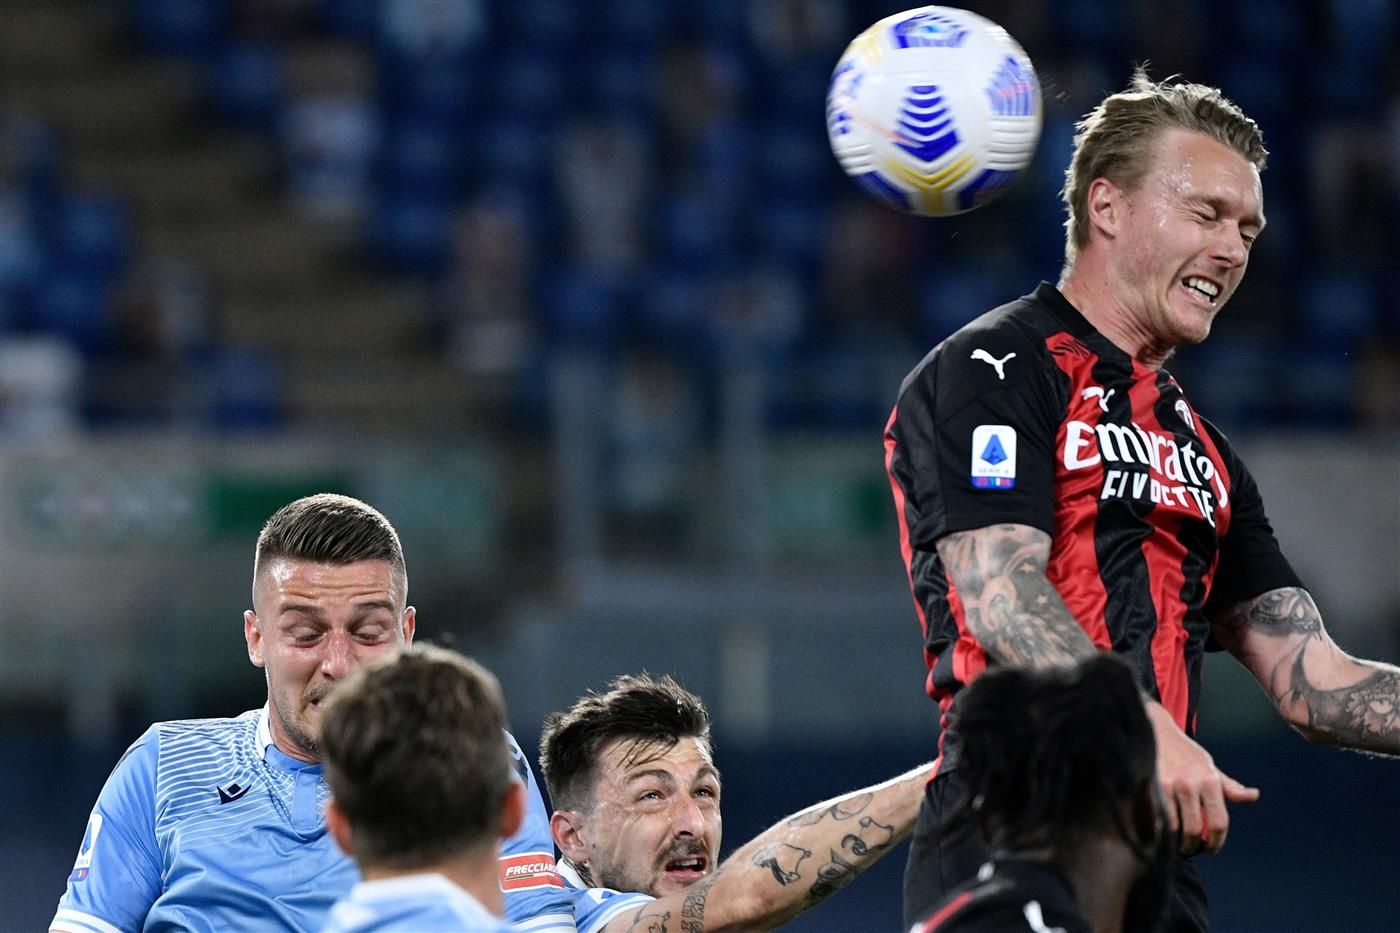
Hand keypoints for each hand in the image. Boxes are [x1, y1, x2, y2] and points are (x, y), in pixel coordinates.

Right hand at [1144, 700, 1259, 854]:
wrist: (1154, 730)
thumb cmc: (1185, 753)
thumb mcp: (1209, 767)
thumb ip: (1229, 787)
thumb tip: (1253, 796)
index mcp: (1209, 780)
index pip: (1219, 822)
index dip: (1216, 842)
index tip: (1210, 848)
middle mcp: (1189, 783)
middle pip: (1194, 829)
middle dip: (1193, 846)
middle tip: (1190, 849)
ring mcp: (1167, 785)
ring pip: (1172, 827)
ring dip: (1174, 842)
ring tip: (1174, 843)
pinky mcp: (1148, 786)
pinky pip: (1154, 818)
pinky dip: (1157, 831)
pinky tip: (1159, 831)